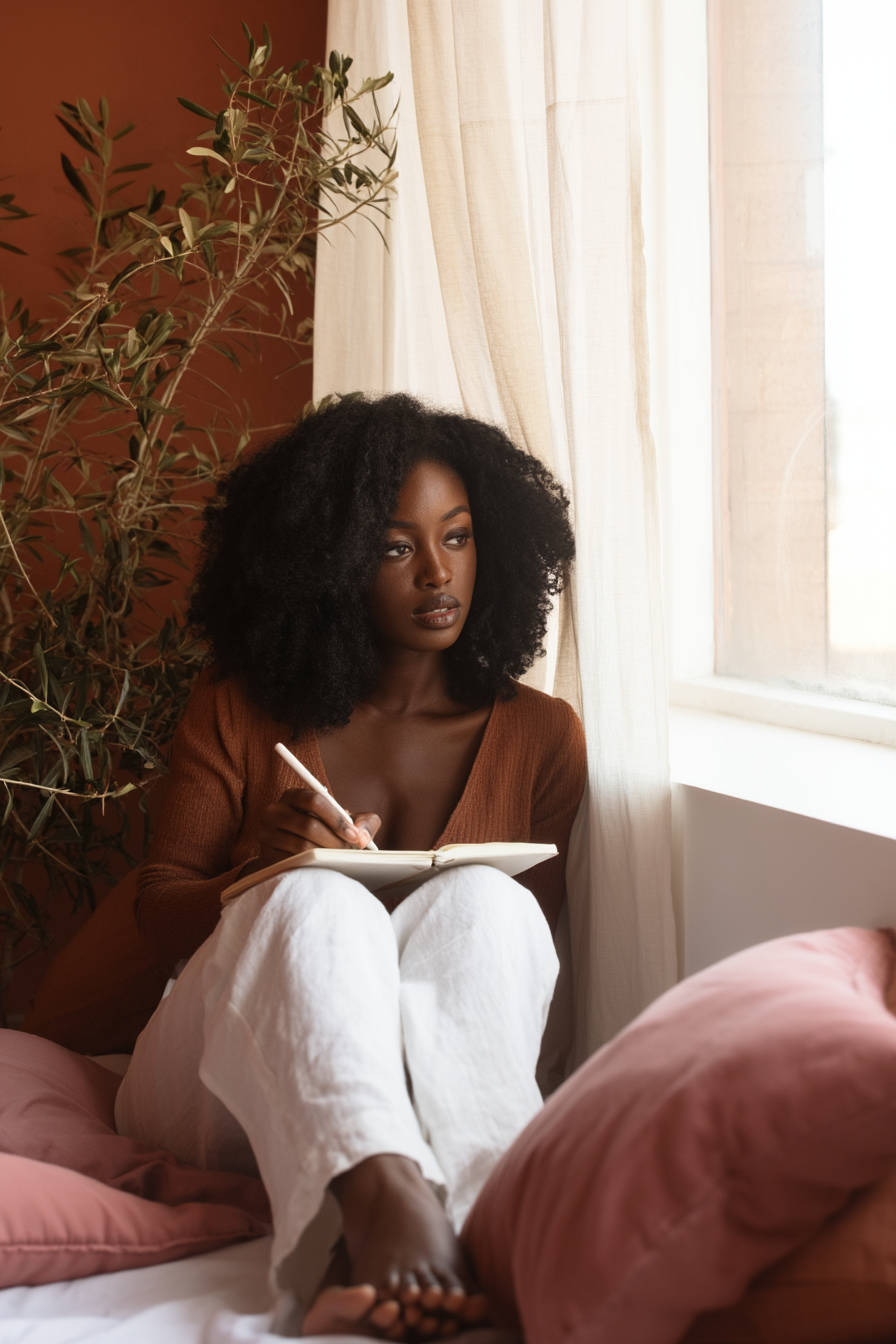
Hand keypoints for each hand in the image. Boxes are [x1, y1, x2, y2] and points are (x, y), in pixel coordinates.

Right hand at [251, 788, 381, 870]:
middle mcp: (274, 812)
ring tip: (340, 860)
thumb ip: (363, 822)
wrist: (295, 854)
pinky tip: (324, 868)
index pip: (315, 800)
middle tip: (350, 853)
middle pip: (308, 825)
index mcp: (293, 796)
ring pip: (301, 847)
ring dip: (326, 856)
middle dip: (335, 841)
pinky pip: (292, 863)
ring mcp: (267, 835)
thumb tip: (363, 837)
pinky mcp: (266, 856)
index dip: (338, 819)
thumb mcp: (345, 822)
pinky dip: (312, 866)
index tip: (355, 836)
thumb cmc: (325, 833)